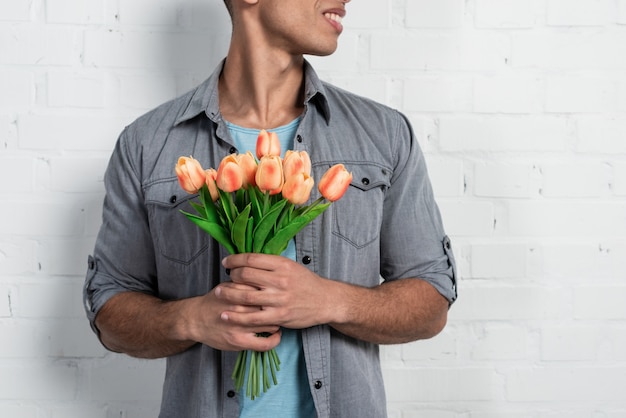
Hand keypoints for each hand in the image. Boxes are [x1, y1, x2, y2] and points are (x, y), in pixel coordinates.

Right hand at [185, 282, 280, 351]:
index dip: (274, 292)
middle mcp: (240, 308)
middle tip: (280, 307)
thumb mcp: (228, 284)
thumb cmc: (215, 300)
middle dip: (277, 306)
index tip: (278, 293)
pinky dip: (274, 340)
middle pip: (270, 306)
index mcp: (239, 292)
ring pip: (270, 323)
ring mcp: (240, 326)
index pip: (265, 290)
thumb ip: (246, 282)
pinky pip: (264, 344)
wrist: (195, 319)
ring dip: (276, 321)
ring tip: (276, 319)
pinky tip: (276, 335)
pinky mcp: (239, 342)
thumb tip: (267, 278)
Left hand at [219, 253, 334, 329]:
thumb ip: (271, 264)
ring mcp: (279, 299)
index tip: (227, 263)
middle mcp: (280, 280)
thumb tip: (247, 260)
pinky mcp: (279, 316)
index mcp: (282, 264)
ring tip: (218, 292)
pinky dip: (236, 316)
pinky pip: (252, 317)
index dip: (234, 260)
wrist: (325, 301)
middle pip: (245, 275)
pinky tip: (226, 314)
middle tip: (225, 278)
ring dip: (228, 294)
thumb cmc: (306, 283)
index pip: (251, 259)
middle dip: (231, 276)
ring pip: (245, 295)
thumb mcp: (291, 266)